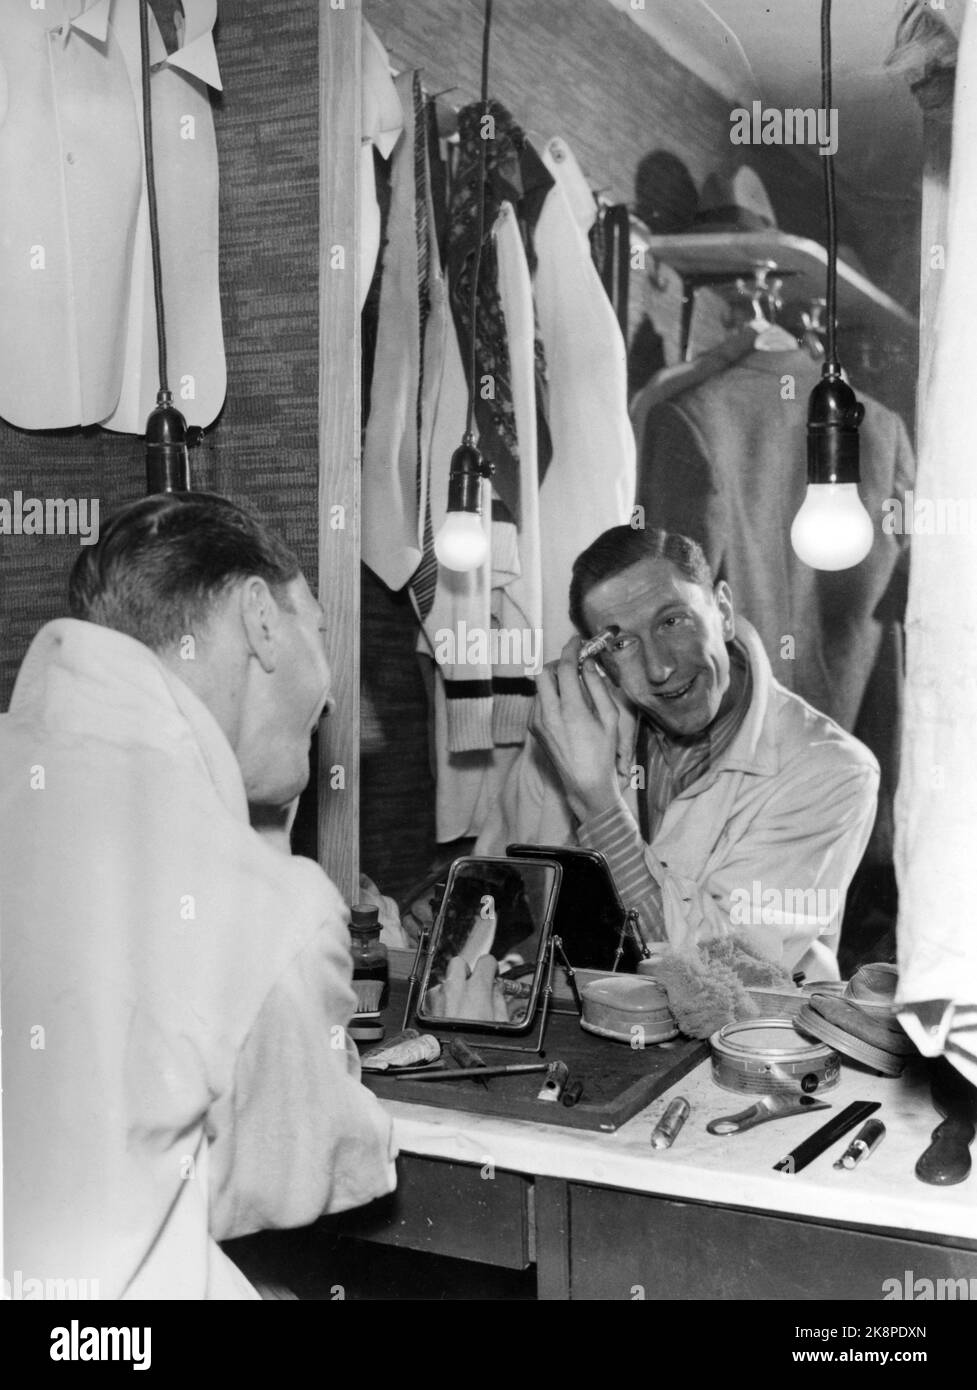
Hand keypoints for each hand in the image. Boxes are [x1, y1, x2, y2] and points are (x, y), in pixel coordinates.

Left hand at [529, 636, 621, 822]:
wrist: (585, 783)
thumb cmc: (603, 752)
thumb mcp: (610, 718)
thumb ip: (597, 688)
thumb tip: (588, 665)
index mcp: (571, 710)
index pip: (565, 668)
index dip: (571, 650)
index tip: (577, 641)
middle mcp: (549, 714)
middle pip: (543, 672)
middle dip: (557, 663)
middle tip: (573, 664)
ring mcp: (537, 722)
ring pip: (538, 687)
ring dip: (553, 680)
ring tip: (571, 685)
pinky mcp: (533, 729)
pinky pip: (537, 702)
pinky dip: (548, 695)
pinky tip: (564, 704)